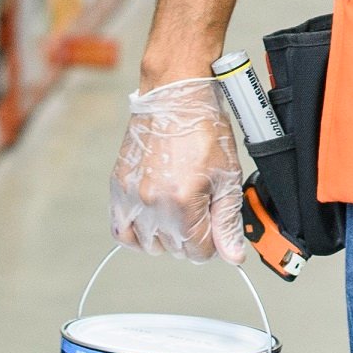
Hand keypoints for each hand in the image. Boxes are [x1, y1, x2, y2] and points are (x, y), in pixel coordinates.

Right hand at [110, 80, 251, 262]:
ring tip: (178, 213)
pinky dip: (136, 234)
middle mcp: (153, 203)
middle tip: (200, 211)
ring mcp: (131, 196)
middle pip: (175, 250)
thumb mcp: (227, 176)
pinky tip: (152, 222)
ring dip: (166, 237)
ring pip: (149, 245)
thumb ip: (227, 221)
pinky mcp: (118, 187)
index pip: (198, 252)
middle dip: (192, 238)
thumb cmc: (203, 128)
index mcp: (183, 201)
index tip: (216, 227)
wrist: (175, 96)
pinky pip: (120, 231)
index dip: (214, 244)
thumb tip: (233, 256)